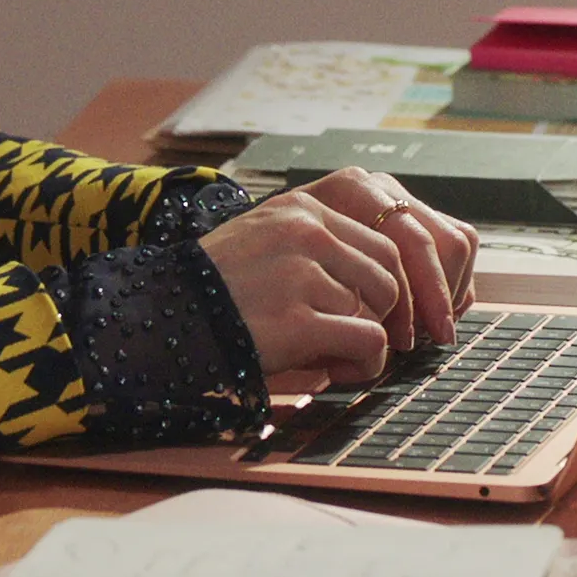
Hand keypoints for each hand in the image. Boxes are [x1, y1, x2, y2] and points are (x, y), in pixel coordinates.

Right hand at [198, 168, 477, 388]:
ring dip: (374, 338)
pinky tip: (334, 370)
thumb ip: (323, 245)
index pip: (386, 235)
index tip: (414, 311)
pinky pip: (367, 342)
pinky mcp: (297, 317)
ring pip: (381, 306)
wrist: (162, 320)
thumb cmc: (218, 290)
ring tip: (341, 355)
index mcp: (302, 206)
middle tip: (386, 343)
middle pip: (390, 270)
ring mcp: (301, 270)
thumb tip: (397, 276)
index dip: (406, 279)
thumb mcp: (268, 241)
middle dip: (396, 311)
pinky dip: (363, 364)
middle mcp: (304, 228)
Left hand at [294, 168, 476, 349]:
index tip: (412, 339)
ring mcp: (401, 198)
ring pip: (457, 241)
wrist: (266, 250)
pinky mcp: (419, 215)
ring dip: (448, 290)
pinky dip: (453, 282)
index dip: (420, 295)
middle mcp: (379, 188)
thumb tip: (378, 337)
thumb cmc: (279, 272)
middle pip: (441, 241)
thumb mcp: (299, 279)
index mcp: (350, 193)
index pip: (410, 241)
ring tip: (428, 326)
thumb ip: (340, 298)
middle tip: (430, 337)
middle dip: (438, 296)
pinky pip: (458, 243)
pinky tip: (433, 311)